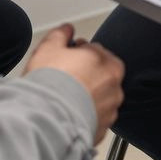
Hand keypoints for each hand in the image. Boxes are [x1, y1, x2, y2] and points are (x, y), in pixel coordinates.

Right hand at [24, 24, 123, 143]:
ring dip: (89, 94)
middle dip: (88, 73)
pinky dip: (87, 114)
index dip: (79, 51)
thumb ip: (61, 34)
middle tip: (68, 76)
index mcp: (105, 62)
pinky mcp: (102, 129)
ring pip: (101, 96)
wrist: (47, 121)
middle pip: (102, 73)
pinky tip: (70, 112)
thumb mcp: (49, 47)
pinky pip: (96, 116)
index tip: (67, 57)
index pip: (95, 49)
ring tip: (67, 97)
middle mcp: (113, 86)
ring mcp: (110, 110)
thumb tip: (67, 30)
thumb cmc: (49, 84)